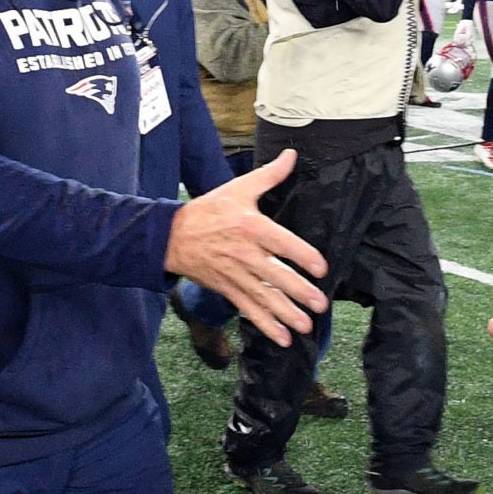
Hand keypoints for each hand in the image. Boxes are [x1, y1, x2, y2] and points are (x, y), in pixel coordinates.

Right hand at [164, 150, 329, 347]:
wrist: (171, 235)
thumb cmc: (209, 209)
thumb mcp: (239, 189)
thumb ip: (270, 175)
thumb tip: (292, 155)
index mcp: (250, 226)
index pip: (281, 242)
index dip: (302, 255)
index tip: (321, 268)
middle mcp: (244, 253)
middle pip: (274, 275)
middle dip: (298, 292)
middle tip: (320, 304)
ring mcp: (234, 274)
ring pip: (263, 297)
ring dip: (285, 314)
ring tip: (306, 326)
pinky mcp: (227, 289)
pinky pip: (248, 309)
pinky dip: (265, 325)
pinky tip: (283, 338)